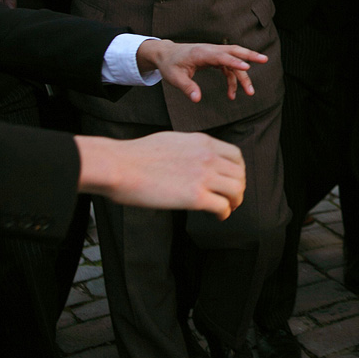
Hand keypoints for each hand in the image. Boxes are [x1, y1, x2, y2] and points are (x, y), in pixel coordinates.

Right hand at [75, 132, 245, 218]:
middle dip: (238, 188)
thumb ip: (190, 149)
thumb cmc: (136, 156)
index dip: (237, 171)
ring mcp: (203, 176)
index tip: (232, 180)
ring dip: (235, 201)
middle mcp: (208, 157)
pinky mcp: (194, 197)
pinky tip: (218, 216)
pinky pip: (222, 206)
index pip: (235, 156)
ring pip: (236, 190)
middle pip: (239, 174)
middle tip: (232, 199)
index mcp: (203, 142)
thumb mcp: (172, 141)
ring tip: (227, 208)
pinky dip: (224, 213)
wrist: (119, 166)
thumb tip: (194, 158)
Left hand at [135, 40, 267, 101]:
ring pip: (235, 60)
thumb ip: (187, 88)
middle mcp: (211, 50)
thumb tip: (197, 99)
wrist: (166, 54)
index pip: (222, 56)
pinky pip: (229, 68)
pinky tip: (232, 94)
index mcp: (202, 53)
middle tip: (265, 60)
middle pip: (235, 50)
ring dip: (244, 75)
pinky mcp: (215, 59)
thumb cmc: (170, 65)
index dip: (235, 62)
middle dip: (250, 55)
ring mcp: (215, 54)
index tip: (247, 68)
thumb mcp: (174, 78)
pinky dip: (233, 80)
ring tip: (250, 92)